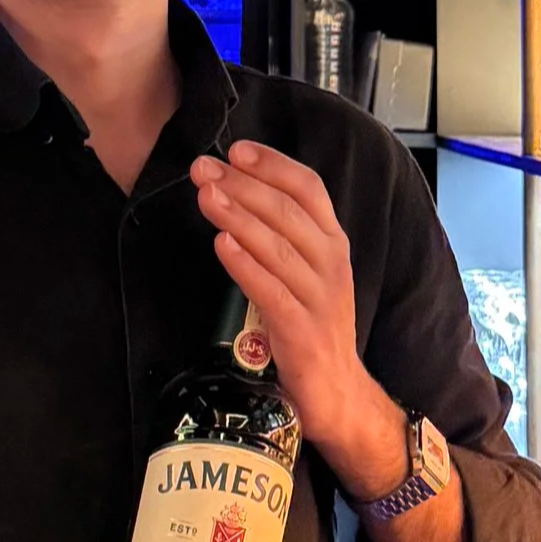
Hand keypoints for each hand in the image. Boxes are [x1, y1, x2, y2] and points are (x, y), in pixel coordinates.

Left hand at [191, 141, 398, 488]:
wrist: (338, 392)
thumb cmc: (312, 325)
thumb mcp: (308, 271)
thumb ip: (284, 234)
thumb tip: (237, 191)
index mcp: (333, 242)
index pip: (308, 189)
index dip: (273, 165)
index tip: (236, 150)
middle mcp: (331, 263)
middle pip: (287, 212)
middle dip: (242, 185)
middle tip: (202, 169)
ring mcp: (319, 297)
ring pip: (278, 246)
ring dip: (238, 216)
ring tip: (205, 195)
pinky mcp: (302, 331)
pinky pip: (271, 291)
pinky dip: (246, 265)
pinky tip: (222, 244)